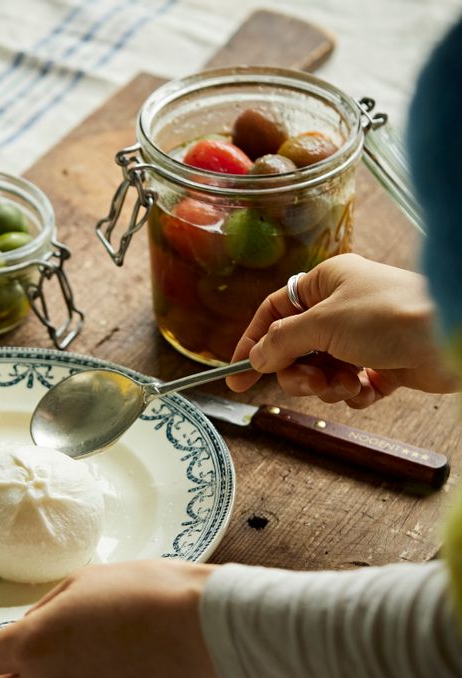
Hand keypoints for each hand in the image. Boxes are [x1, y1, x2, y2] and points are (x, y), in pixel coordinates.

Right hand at [226, 254, 457, 406]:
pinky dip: (353, 392)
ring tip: (348, 384)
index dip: (252, 345)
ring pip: (320, 371)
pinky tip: (367, 389)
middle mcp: (340, 308)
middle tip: (311, 383)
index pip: (273, 313)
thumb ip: (281, 342)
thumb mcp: (323, 324)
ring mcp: (360, 337)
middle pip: (294, 350)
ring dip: (328, 386)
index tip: (238, 378)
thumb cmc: (390, 315)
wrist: (451, 338)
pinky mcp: (381, 364)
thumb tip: (255, 358)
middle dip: (299, 373)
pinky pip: (348, 385)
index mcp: (324, 284)